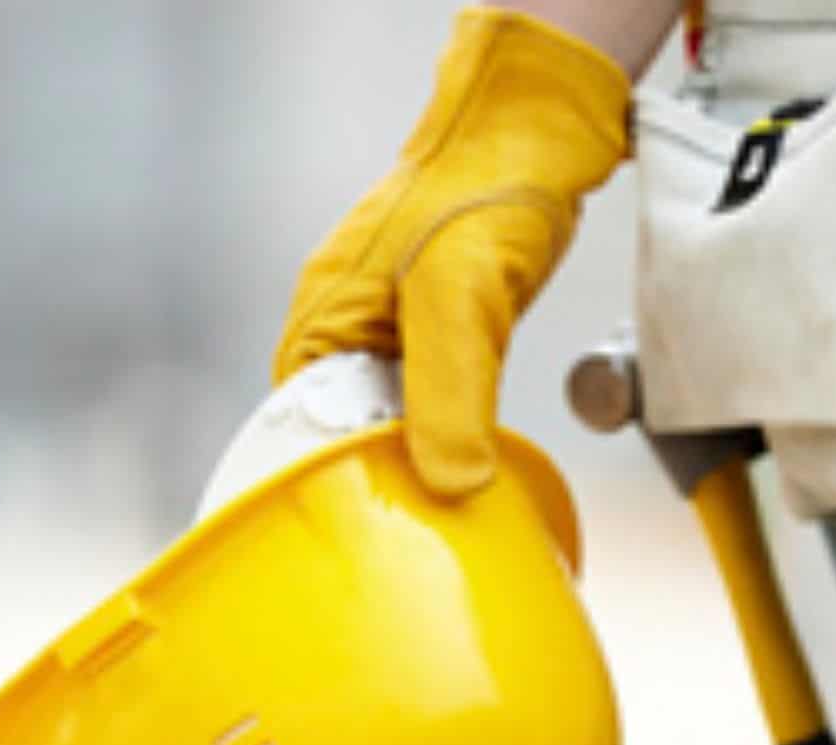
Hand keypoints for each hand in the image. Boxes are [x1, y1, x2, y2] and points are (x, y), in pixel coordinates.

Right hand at [273, 7, 630, 495]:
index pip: (302, 430)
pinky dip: (444, 427)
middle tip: (417, 520)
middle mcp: (342, 331)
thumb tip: (454, 485)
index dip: (334, 477)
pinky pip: (424, 398)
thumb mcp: (458, 301)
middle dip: (378, 473)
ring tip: (443, 498)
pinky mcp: (427, 332)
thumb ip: (450, 395)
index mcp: (321, 324)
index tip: (373, 520)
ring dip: (416, 453)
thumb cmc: (481, 193)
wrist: (533, 133)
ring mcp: (386, 331)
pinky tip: (467, 450)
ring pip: (388, 419)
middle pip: (344, 431)